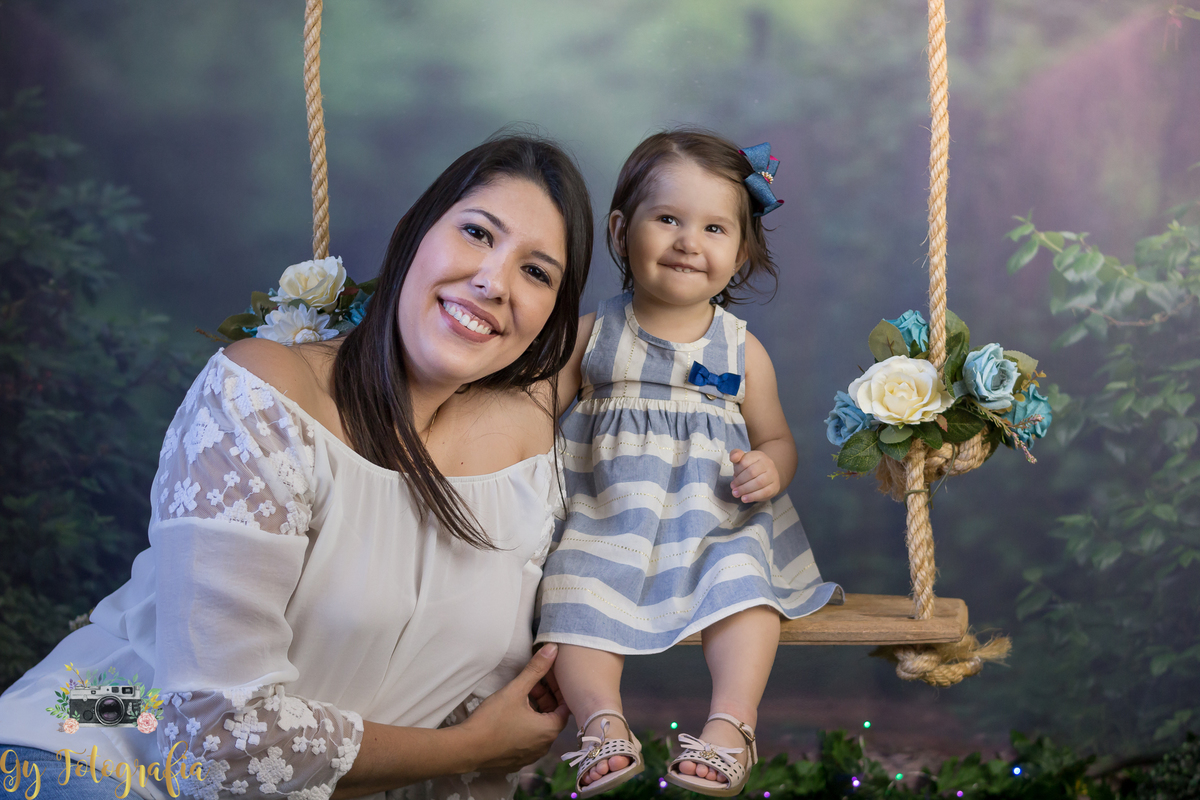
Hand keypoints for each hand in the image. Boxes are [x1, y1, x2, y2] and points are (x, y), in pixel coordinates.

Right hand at [460, 644, 569, 771]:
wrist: (466, 749)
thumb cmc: (493, 719)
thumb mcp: (516, 690)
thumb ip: (536, 669)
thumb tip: (552, 648)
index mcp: (549, 731)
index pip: (565, 706)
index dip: (557, 689)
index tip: (547, 677)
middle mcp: (544, 746)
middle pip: (552, 717)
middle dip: (545, 699)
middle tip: (532, 684)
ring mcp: (530, 756)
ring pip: (539, 729)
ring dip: (535, 712)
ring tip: (520, 697)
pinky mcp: (516, 761)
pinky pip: (528, 740)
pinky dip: (525, 727)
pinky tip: (511, 716)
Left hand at [729, 449, 779, 502]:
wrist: (767, 476)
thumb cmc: (750, 468)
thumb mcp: (742, 460)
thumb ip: (735, 455)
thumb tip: (733, 457)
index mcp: (758, 455)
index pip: (745, 462)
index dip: (737, 471)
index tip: (733, 478)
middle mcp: (768, 463)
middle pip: (752, 472)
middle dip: (740, 481)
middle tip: (733, 488)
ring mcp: (773, 475)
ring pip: (759, 483)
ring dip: (745, 489)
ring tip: (736, 494)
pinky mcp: (775, 487)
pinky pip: (764, 492)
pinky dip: (752, 496)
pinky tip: (744, 499)